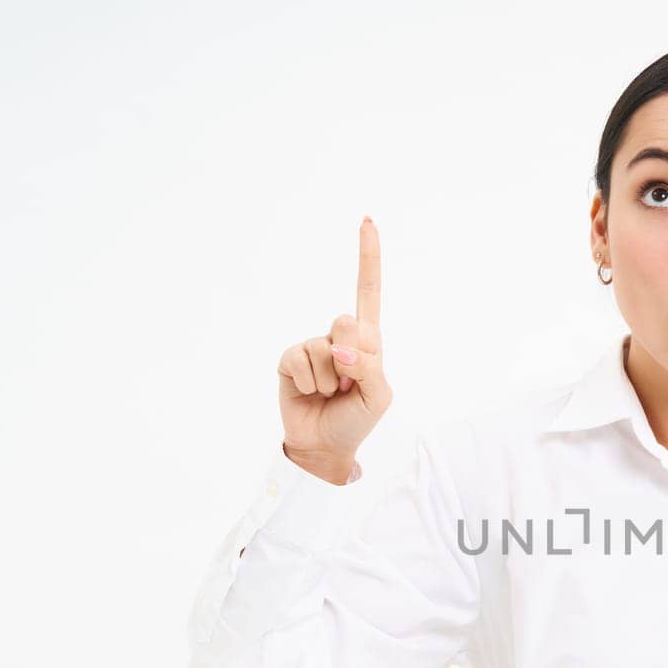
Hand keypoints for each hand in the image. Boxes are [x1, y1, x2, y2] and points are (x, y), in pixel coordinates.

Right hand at [277, 217, 392, 480]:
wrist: (324, 446)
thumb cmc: (356, 418)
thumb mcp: (378, 396)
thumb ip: (368, 367)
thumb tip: (342, 349)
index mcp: (367, 341)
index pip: (368, 293)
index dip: (367, 258)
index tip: (367, 221)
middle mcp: (339, 337)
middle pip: (346, 322)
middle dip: (350, 359)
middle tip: (348, 385)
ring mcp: (313, 346)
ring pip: (324, 348)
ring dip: (330, 380)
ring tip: (330, 394)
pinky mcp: (289, 359)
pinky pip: (299, 360)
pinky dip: (308, 382)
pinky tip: (309, 393)